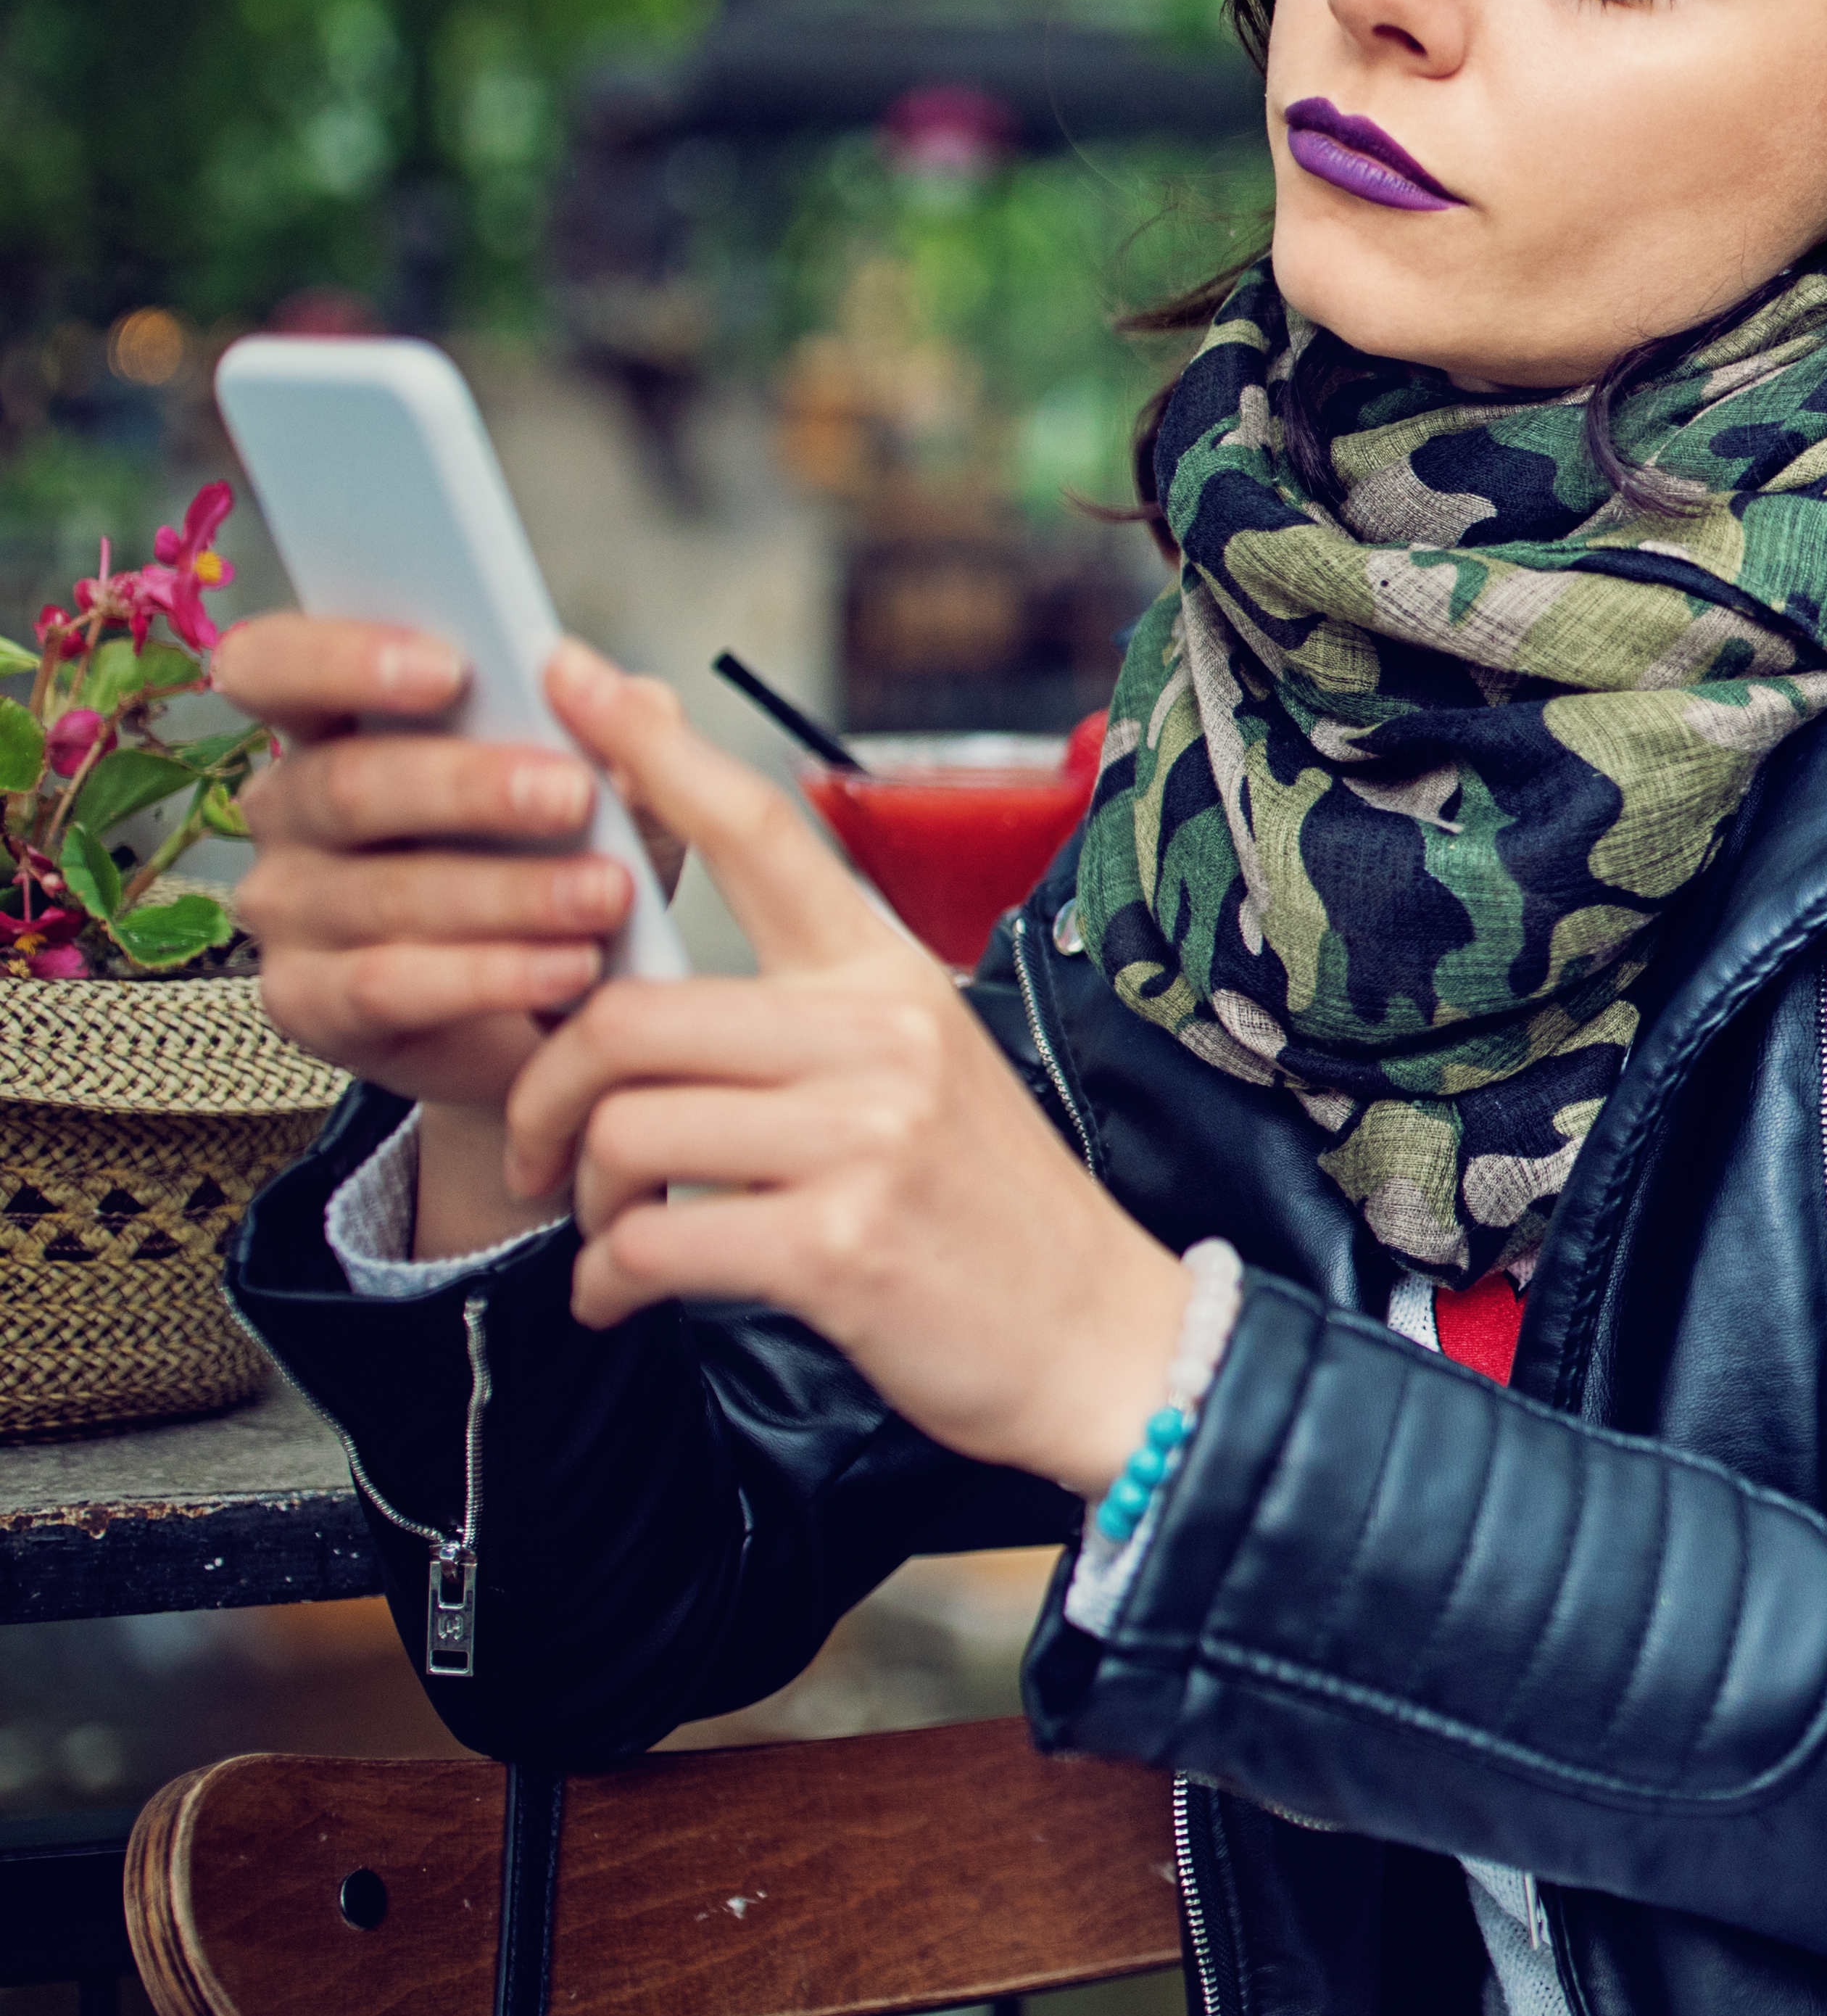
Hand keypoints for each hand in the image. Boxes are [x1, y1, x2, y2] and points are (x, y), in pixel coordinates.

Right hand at [216, 614, 656, 1112]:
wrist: (553, 1006)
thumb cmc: (560, 863)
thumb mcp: (605, 788)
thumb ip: (615, 733)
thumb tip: (636, 697)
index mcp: (336, 724)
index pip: (276, 664)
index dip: (344, 657)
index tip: (453, 667)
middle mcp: (291, 808)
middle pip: (346, 783)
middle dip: (468, 787)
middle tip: (571, 794)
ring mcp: (288, 909)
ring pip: (382, 891)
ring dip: (506, 893)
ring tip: (604, 894)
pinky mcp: (308, 1002)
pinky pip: (387, 985)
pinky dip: (488, 975)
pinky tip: (567, 968)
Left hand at [496, 647, 1189, 1496]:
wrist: (1100, 1339)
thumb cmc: (989, 1213)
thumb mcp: (917, 1077)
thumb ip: (801, 1024)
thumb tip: (645, 998)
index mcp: (891, 976)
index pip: (762, 833)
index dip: (654, 750)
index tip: (576, 676)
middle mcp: (881, 1035)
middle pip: (628, 1014)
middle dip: (546, 1096)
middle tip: (537, 1153)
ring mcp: (866, 1137)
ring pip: (625, 1128)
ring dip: (581, 1199)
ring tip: (606, 1235)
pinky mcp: (839, 1243)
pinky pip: (653, 1240)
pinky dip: (611, 1281)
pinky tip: (625, 1298)